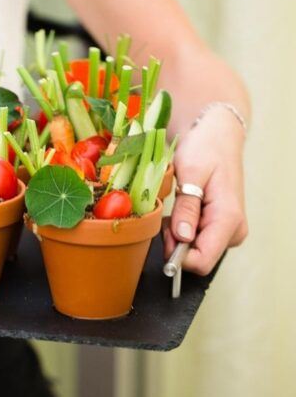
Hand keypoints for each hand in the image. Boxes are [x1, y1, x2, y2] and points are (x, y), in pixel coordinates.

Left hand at [164, 107, 247, 274]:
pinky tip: (180, 209)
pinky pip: (195, 239)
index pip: (203, 261)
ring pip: (193, 249)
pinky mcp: (219, 228)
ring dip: (177, 233)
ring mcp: (227, 230)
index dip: (178, 256)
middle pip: (196, 257)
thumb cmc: (205, 149)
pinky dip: (181, 228)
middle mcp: (233, 231)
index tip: (164, 232)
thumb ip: (187, 207)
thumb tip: (183, 238)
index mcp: (228, 219)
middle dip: (175, 241)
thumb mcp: (190, 173)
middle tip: (168, 212)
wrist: (216, 136)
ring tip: (175, 205)